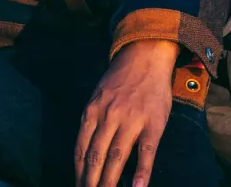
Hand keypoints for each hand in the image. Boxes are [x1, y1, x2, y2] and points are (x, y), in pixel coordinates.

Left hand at [75, 40, 179, 186]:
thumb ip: (92, 120)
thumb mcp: (98, 95)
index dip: (79, 171)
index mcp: (92, 110)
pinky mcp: (153, 124)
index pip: (81, 148)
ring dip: (109, 181)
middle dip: (90, 181)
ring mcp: (131, 120)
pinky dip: (141, 172)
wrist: (145, 57)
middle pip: (96, 156)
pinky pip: (146, 152)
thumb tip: (86, 150)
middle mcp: (108, 116)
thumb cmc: (120, 80)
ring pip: (117, 157)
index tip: (77, 185)